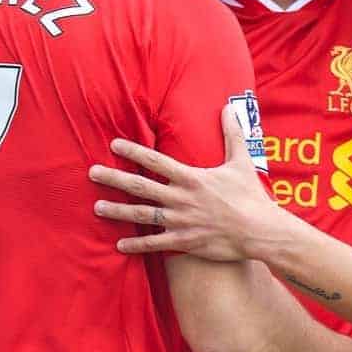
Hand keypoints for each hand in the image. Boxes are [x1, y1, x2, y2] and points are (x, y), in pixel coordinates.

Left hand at [90, 105, 278, 260]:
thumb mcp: (241, 161)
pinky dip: (136, 246)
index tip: (113, 145)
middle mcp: (181, 199)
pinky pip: (155, 244)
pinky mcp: (184, 242)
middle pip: (140, 187)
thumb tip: (230, 106)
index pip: (156, 161)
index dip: (133, 152)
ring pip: (142, 215)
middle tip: (91, 173)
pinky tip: (119, 245)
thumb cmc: (251, 196)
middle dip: (114, 179)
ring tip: (96, 207)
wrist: (260, 231)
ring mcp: (180, 221)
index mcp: (192, 178)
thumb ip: (232, 133)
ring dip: (117, 211)